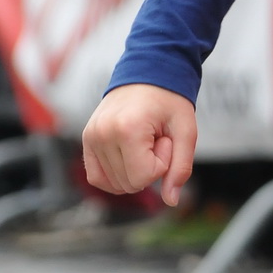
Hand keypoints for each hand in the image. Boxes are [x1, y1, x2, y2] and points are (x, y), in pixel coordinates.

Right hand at [82, 84, 197, 205]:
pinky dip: (115, 176)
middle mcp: (103, 133)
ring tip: (143, 139)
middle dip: (149, 166)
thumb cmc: (170, 100)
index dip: (162, 163)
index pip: (144, 177)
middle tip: (154, 138)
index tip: (165, 139)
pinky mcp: (86, 139)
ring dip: (134, 167)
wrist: (149, 71)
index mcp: (127, 129)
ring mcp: (91, 136)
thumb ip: (181, 166)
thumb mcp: (186, 130)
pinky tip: (129, 157)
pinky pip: (97, 178)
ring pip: (114, 184)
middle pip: (129, 184)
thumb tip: (171, 201)